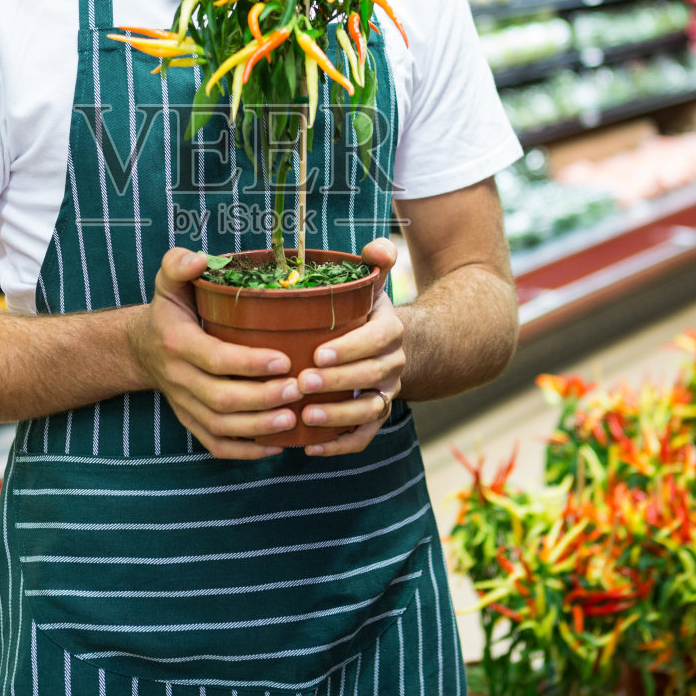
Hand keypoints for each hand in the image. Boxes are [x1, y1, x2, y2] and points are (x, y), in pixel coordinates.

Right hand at [126, 248, 299, 459]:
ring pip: (220, 426)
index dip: (249, 364)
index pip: (215, 359)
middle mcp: (179, 378)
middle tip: (299, 390)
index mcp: (177, 343)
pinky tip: (278, 445)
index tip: (284, 360)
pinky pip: (216, 445)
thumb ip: (179, 264)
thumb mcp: (168, 281)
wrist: (141, 348)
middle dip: (262, 399)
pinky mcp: (191, 422)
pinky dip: (246, 451)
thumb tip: (201, 260)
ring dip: (258, 427)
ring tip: (293, 418)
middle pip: (221, 398)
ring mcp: (184, 405)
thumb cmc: (169, 311)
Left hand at [296, 237, 404, 456]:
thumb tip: (378, 248)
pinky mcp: (374, 417)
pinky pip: (364, 437)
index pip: (377, 340)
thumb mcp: (371, 283)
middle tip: (302, 383)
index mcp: (390, 330)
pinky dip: (340, 445)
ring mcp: (385, 394)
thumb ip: (376, 260)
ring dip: (339, 416)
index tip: (318, 353)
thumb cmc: (363, 311)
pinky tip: (311, 446)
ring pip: (370, 411)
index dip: (350, 349)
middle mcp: (392, 365)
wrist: (385, 345)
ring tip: (307, 416)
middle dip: (338, 382)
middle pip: (371, 377)